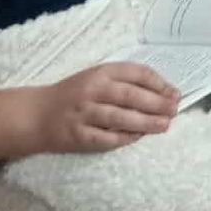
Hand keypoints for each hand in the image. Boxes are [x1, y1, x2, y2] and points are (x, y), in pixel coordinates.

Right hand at [32, 63, 179, 154]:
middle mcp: (92, 90)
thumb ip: (124, 83)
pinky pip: (107, 138)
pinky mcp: (79, 135)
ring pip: (121, 117)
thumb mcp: (96, 78)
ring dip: (146, 122)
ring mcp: (84, 113)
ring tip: (165, 125)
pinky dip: (125, 138)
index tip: (174, 93)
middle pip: (131, 95)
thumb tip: (162, 93)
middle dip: (157, 103)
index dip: (159, 83)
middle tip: (174, 110)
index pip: (136, 73)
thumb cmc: (73, 95)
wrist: (36, 114)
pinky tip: (139, 137)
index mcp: (100, 72)